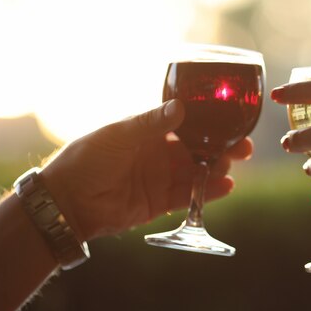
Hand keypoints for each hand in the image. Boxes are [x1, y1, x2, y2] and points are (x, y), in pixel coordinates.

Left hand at [40, 99, 252, 240]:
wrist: (67, 202)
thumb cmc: (86, 159)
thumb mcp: (119, 135)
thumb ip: (151, 124)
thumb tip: (181, 107)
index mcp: (149, 131)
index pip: (187, 125)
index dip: (211, 125)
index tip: (233, 123)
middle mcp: (158, 153)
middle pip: (198, 150)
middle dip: (221, 149)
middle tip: (243, 149)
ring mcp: (160, 178)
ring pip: (197, 173)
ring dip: (216, 171)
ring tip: (231, 169)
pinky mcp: (159, 202)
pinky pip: (188, 196)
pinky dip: (207, 193)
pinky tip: (225, 188)